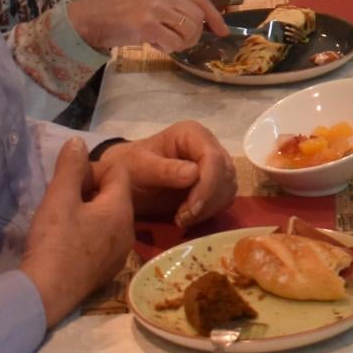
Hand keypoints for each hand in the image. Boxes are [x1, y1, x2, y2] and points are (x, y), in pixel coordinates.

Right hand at [20, 141, 134, 324]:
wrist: (46, 294)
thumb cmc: (54, 242)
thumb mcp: (59, 198)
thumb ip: (70, 167)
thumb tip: (77, 141)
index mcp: (122, 209)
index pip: (118, 172)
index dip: (92, 169)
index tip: (68, 181)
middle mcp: (129, 230)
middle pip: (114, 195)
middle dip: (89, 190)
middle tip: (61, 198)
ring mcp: (121, 253)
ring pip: (108, 218)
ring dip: (88, 212)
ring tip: (62, 219)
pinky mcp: (108, 270)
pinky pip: (104, 240)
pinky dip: (89, 233)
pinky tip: (67, 241)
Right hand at [65, 0, 227, 53]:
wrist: (89, 17)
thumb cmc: (117, 12)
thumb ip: (171, 5)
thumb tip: (197, 23)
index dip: (214, 16)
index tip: (223, 31)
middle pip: (197, 16)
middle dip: (195, 35)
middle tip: (180, 43)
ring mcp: (155, 7)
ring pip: (189, 30)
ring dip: (183, 43)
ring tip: (166, 43)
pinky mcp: (146, 25)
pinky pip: (173, 42)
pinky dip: (169, 48)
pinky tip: (155, 45)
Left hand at [94, 120, 238, 227]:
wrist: (124, 181)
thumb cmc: (129, 168)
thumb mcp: (139, 167)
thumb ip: (164, 170)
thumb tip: (194, 174)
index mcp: (192, 134)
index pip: (213, 158)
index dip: (207, 185)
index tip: (190, 210)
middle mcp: (208, 145)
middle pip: (225, 173)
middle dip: (207, 199)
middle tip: (183, 218)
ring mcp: (213, 165)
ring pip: (228, 188)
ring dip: (209, 208)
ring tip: (182, 218)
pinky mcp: (213, 183)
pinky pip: (223, 199)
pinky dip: (209, 212)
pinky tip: (188, 217)